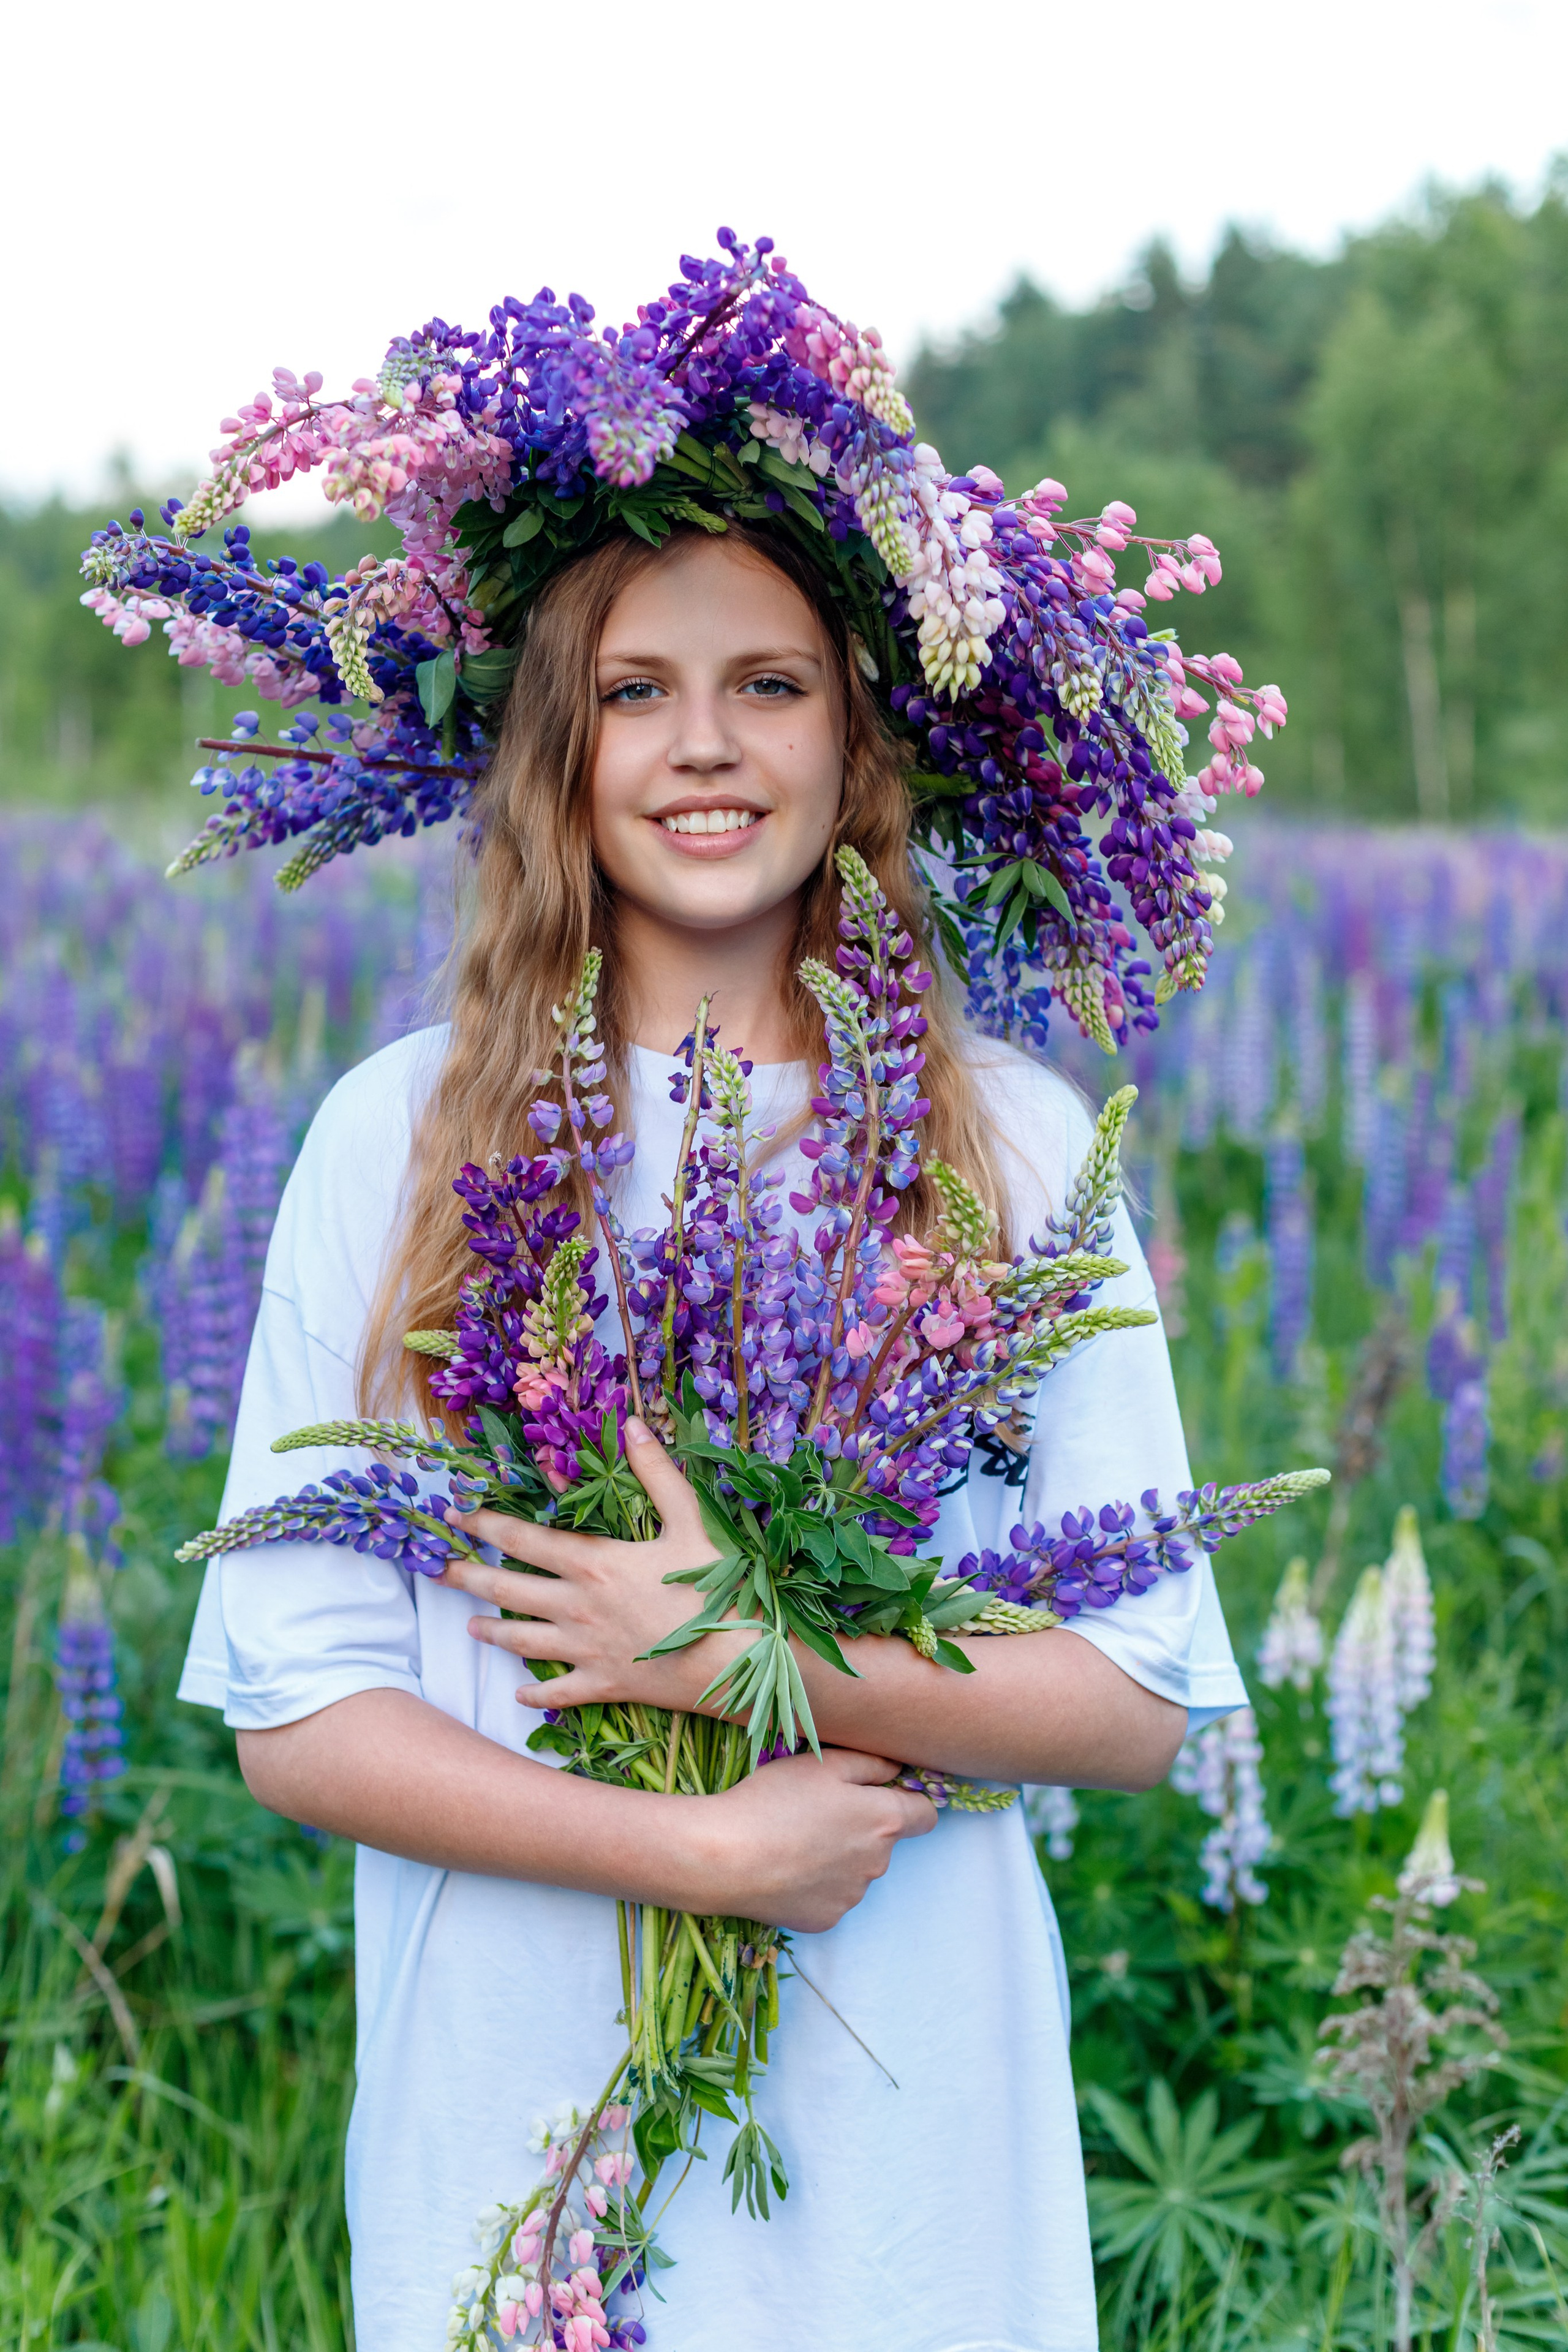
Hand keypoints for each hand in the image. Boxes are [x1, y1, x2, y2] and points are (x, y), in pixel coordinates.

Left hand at [438, 1416, 733, 1713]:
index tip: (454, 1515)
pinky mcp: (603, 1684)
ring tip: (470, 1627)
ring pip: (522, 1641)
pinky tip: (520, 1694)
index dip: (484, 1523)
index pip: (522, 1538)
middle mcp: (576, 1606)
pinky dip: (536, 1694)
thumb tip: (633, 1424)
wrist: (736, 1661)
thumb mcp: (690, 1520)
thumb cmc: (716, 1587)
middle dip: (468, 1576)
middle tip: (437, 1570)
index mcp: (593, 1562)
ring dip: (492, 1632)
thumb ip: (657, 1472)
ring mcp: (586, 1650)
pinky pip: (558, 1693)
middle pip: (507, 1589)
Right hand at [683, 1746, 937, 1931]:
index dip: (909, 1801)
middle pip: (884, 1842)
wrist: (725, 1857)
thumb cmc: (775, 1800)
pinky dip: (816, 1883)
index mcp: (883, 1821)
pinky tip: (786, 1868)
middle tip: (817, 1811)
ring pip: (856, 1870)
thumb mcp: (824, 1763)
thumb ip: (871, 1763)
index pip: (925, 1815)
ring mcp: (851, 1896)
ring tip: (794, 1839)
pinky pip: (831, 1896)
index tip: (881, 1794)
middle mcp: (878, 1863)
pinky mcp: (825, 1919)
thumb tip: (900, 1770)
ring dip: (839, 1856)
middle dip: (862, 1827)